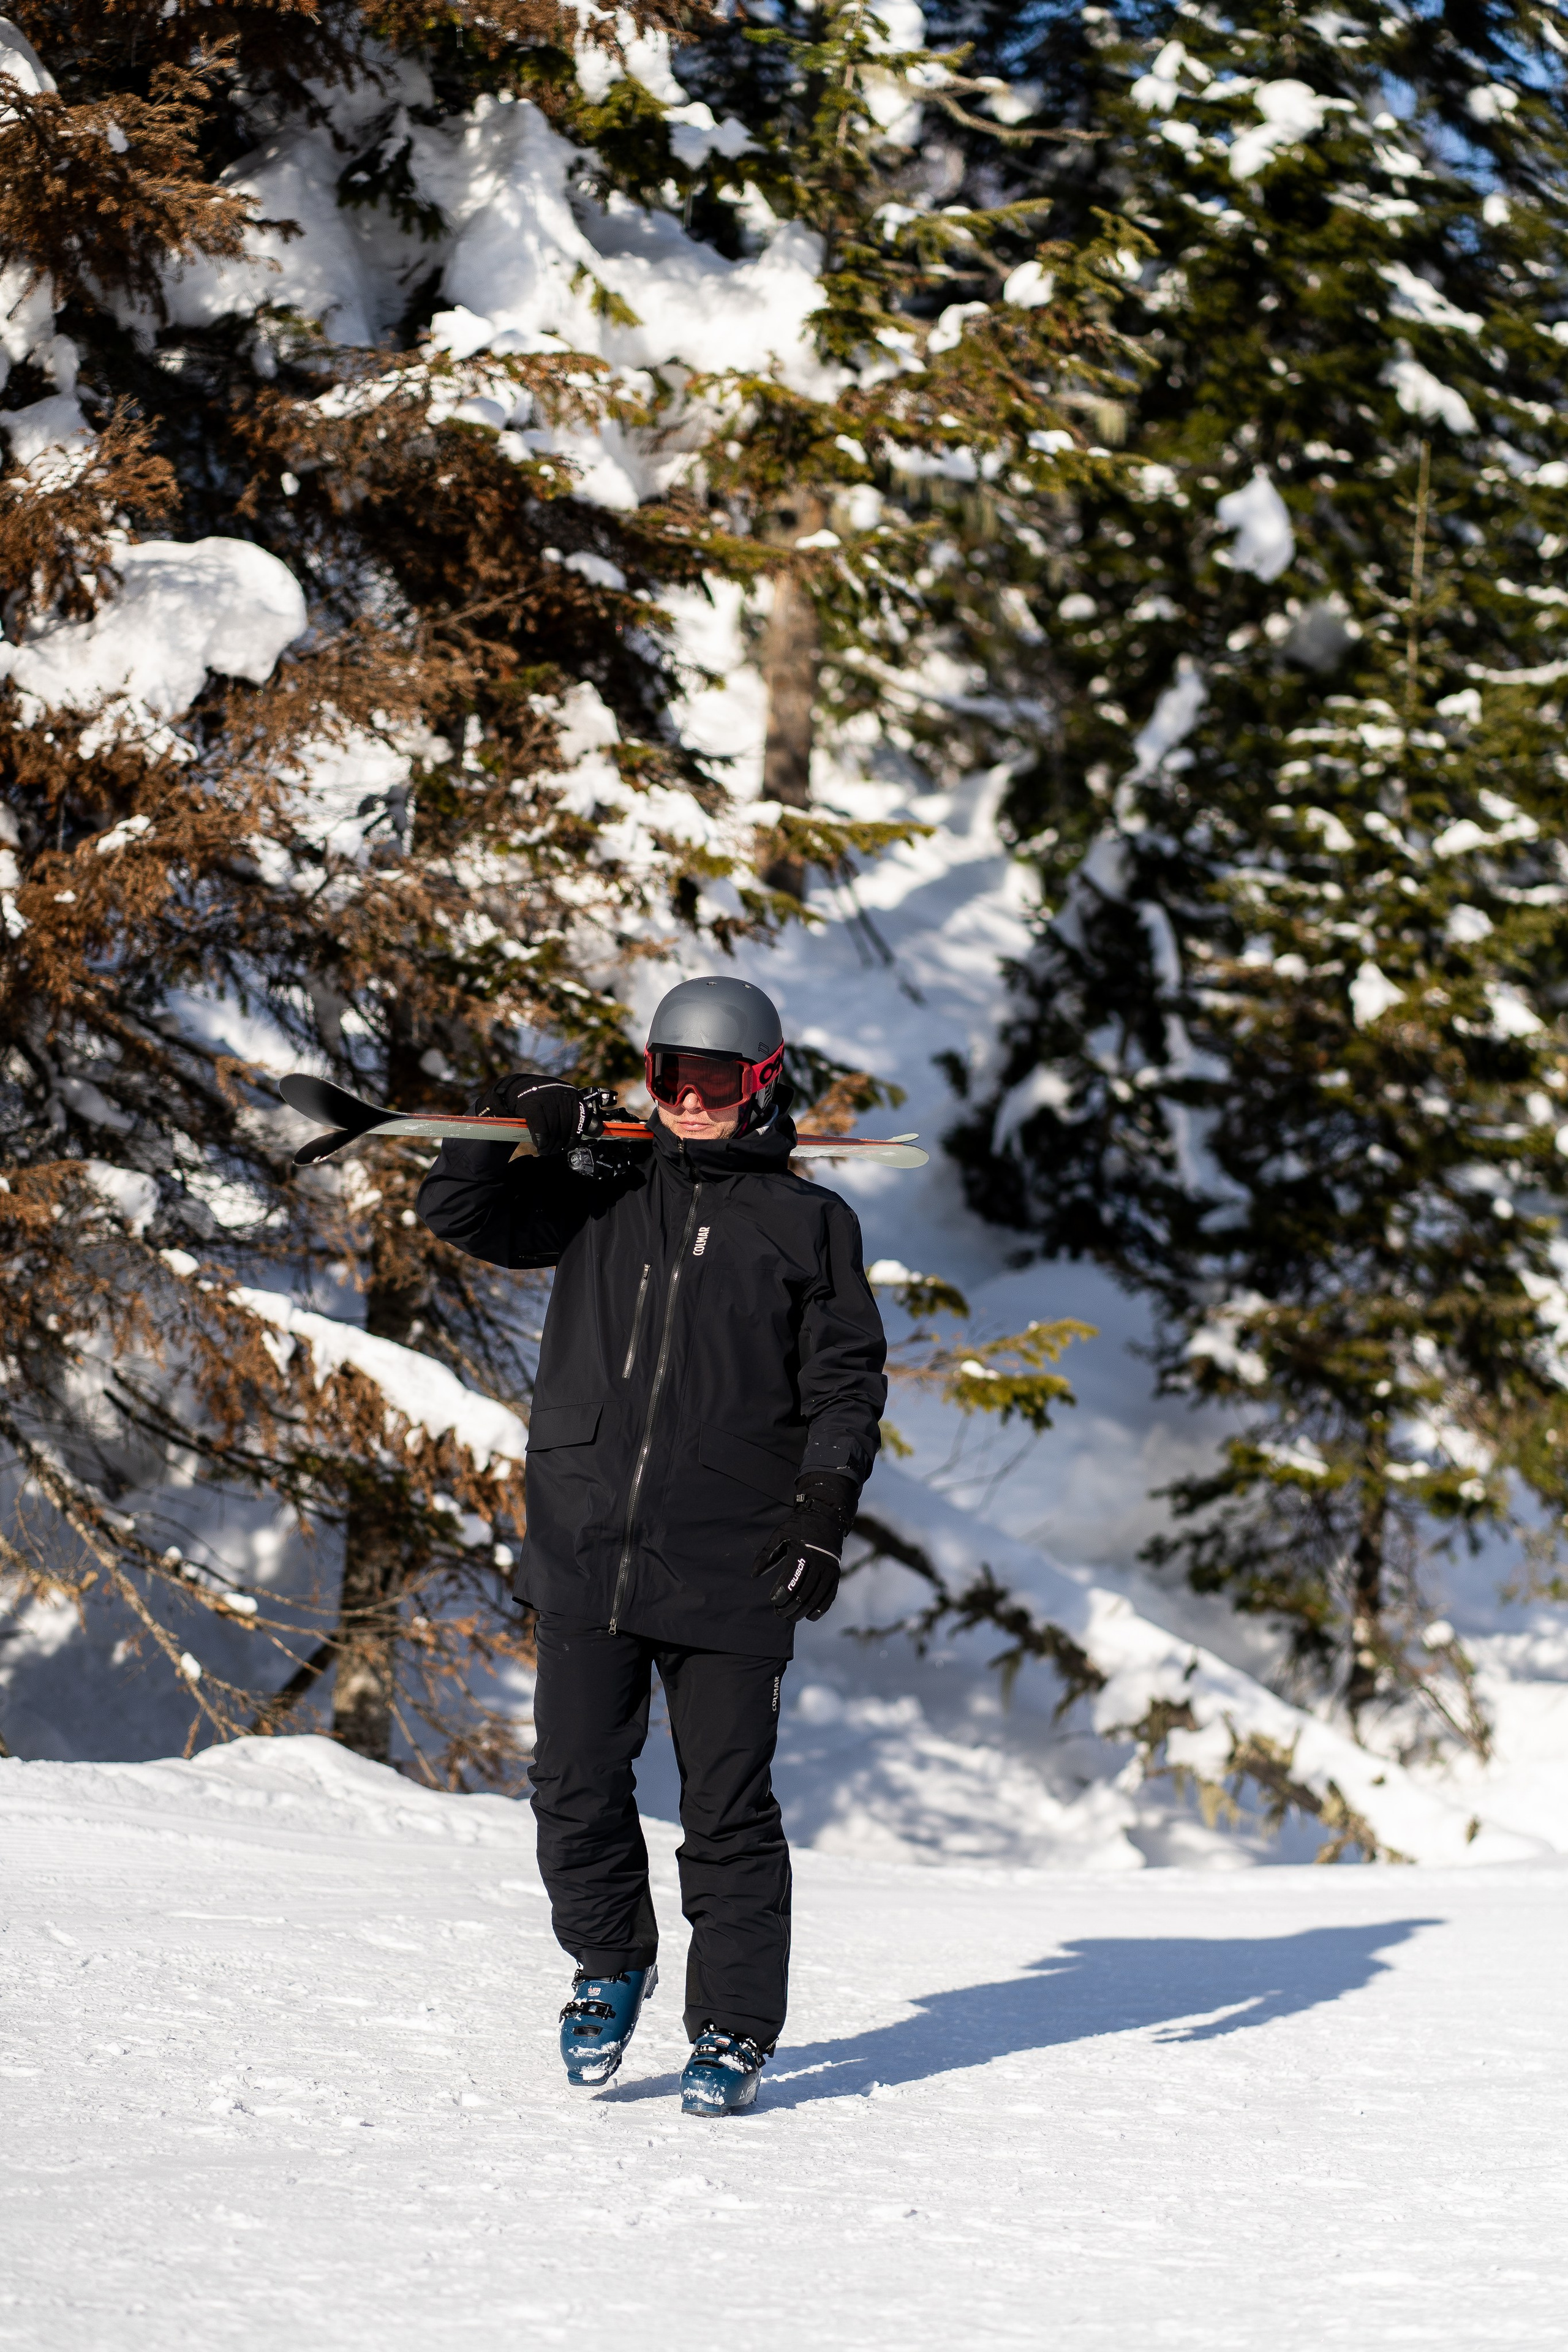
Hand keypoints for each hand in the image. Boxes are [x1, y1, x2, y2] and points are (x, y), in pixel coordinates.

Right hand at [482, 1072, 592, 1156]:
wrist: (519, 1089)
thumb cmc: (545, 1102)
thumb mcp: (564, 1104)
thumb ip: (579, 1117)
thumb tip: (599, 1131)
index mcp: (573, 1096)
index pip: (580, 1122)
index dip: (574, 1138)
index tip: (567, 1146)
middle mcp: (562, 1095)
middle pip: (566, 1129)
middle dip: (560, 1145)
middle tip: (553, 1151)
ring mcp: (547, 1098)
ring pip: (554, 1131)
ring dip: (550, 1146)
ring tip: (546, 1150)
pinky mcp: (531, 1104)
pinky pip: (541, 1129)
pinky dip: (541, 1141)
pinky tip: (539, 1144)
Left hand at [752, 1471, 857, 1622]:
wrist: (827, 1518)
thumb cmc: (799, 1526)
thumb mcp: (780, 1535)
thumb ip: (767, 1555)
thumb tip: (753, 1574)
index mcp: (802, 1553)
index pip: (790, 1582)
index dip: (780, 1595)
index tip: (773, 1601)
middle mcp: (818, 1563)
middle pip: (802, 1594)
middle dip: (789, 1607)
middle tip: (779, 1612)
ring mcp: (829, 1570)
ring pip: (816, 1598)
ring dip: (802, 1611)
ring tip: (791, 1616)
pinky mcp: (836, 1574)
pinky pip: (830, 1596)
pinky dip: (821, 1609)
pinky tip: (810, 1616)